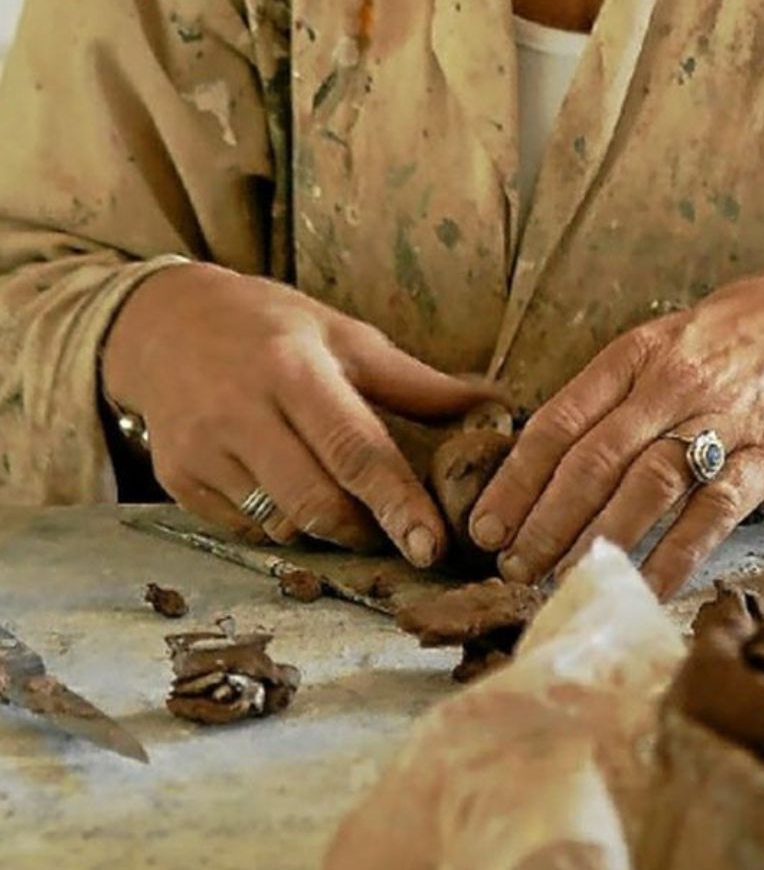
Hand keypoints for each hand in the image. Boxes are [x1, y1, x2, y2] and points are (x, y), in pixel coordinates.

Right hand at [102, 263, 495, 564]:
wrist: (161, 323)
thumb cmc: (270, 326)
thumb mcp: (343, 335)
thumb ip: (415, 381)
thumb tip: (495, 404)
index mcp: (293, 370)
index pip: (355, 451)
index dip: (398, 503)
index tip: (433, 546)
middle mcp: (241, 413)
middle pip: (317, 505)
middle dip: (367, 529)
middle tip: (395, 526)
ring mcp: (201, 452)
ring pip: (283, 527)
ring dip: (325, 527)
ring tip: (339, 496)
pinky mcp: (176, 481)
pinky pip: (248, 530)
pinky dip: (281, 523)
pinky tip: (286, 486)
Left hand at [470, 256, 763, 598]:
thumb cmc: (738, 336)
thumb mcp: (668, 341)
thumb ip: (615, 393)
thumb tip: (550, 458)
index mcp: (636, 354)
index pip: (558, 422)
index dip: (516, 480)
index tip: (486, 526)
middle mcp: (672, 383)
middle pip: (592, 461)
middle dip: (544, 521)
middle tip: (512, 568)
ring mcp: (723, 419)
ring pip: (646, 486)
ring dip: (597, 540)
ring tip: (563, 580)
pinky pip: (715, 511)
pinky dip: (677, 553)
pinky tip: (648, 585)